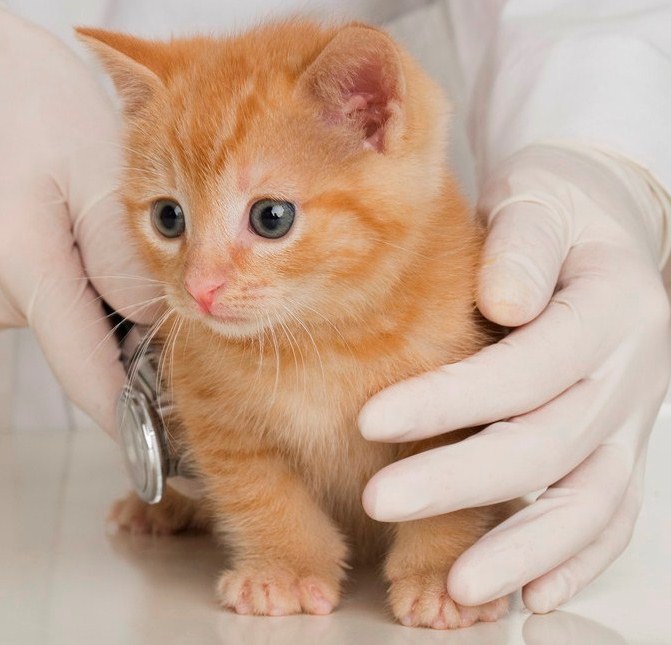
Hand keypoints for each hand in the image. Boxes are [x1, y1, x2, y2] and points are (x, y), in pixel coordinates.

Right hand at [0, 10, 159, 435]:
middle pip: (85, 342)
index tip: (151, 444)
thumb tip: (153, 325)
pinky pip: (50, 292)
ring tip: (100, 223)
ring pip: (69, 315)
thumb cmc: (38, 107)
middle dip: (126, 325)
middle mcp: (3, 291)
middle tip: (154, 265)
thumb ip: (124, 259)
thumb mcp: (98, 171)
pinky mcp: (1, 276)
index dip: (124, 411)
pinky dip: (78, 273)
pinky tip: (74, 223)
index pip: (87, 369)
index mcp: (29, 267)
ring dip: (102, 290)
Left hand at [359, 144, 670, 611]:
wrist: (599, 228)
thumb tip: (507, 303)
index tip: (372, 419)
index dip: (452, 401)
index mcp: (613, 306)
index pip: (528, 367)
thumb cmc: (556, 211)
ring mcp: (631, 418)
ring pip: (587, 500)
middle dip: (459, 481)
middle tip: (377, 500)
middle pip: (547, 444)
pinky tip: (529, 593)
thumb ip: (523, 245)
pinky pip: (609, 515)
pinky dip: (573, 559)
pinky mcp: (619, 444)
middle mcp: (632, 371)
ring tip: (456, 585)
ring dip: (521, 548)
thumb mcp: (540, 201)